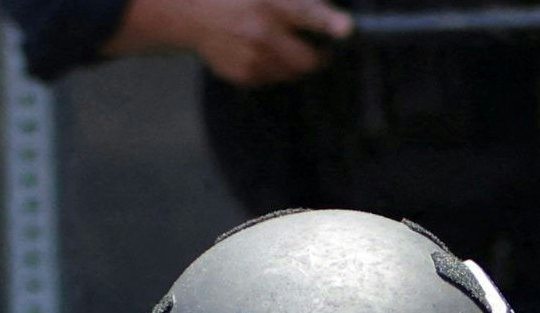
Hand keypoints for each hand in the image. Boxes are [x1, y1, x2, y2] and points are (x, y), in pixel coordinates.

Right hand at [109, 0, 353, 86]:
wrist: (193, 13)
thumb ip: (302, 2)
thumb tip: (331, 17)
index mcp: (270, 3)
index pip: (306, 13)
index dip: (328, 22)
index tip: (346, 29)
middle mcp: (261, 32)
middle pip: (308, 59)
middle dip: (318, 57)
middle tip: (319, 49)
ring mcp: (251, 57)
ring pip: (292, 73)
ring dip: (294, 63)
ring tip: (278, 44)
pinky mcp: (243, 75)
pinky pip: (273, 79)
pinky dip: (273, 68)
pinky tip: (258, 51)